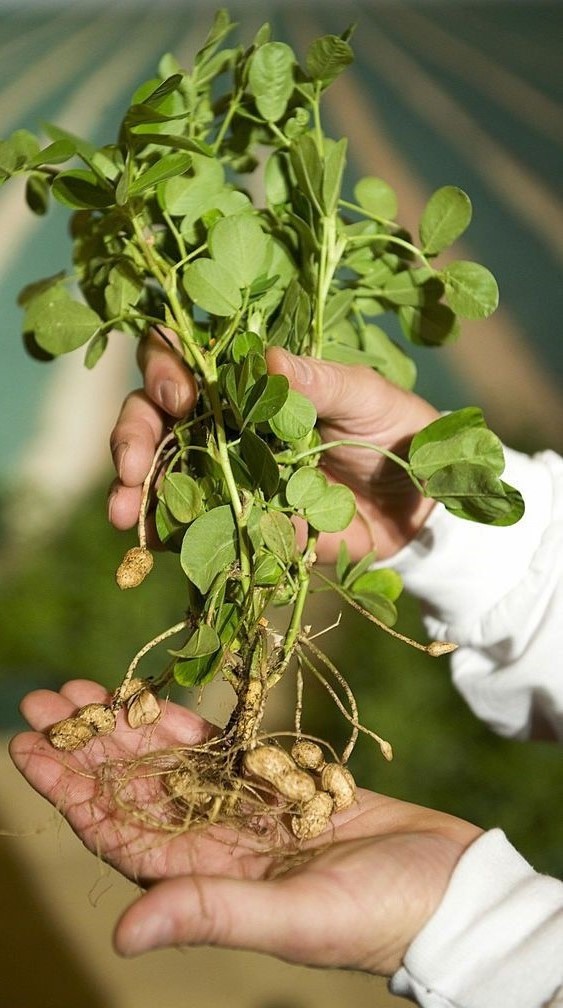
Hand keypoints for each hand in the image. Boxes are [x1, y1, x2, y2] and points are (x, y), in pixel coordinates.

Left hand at [10, 681, 480, 974]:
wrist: (448, 887)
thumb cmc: (379, 914)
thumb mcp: (294, 918)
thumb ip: (211, 913)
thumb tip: (123, 933)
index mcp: (207, 880)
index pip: (118, 832)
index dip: (70, 792)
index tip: (27, 751)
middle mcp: (215, 843)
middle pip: (134, 788)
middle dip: (86, 747)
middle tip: (42, 703)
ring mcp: (246, 809)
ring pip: (170, 762)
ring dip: (127, 728)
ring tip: (82, 692)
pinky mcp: (280, 780)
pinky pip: (222, 746)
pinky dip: (187, 722)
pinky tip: (153, 699)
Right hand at [108, 329, 438, 560]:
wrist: (415, 507)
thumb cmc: (393, 432)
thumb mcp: (366, 398)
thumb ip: (321, 381)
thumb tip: (268, 359)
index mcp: (250, 380)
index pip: (186, 360)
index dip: (166, 369)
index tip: (179, 396)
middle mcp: (224, 421)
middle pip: (152, 415)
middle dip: (132, 436)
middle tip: (131, 465)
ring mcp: (223, 472)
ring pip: (158, 471)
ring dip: (132, 490)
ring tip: (123, 513)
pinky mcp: (234, 519)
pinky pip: (186, 524)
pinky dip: (162, 532)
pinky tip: (149, 543)